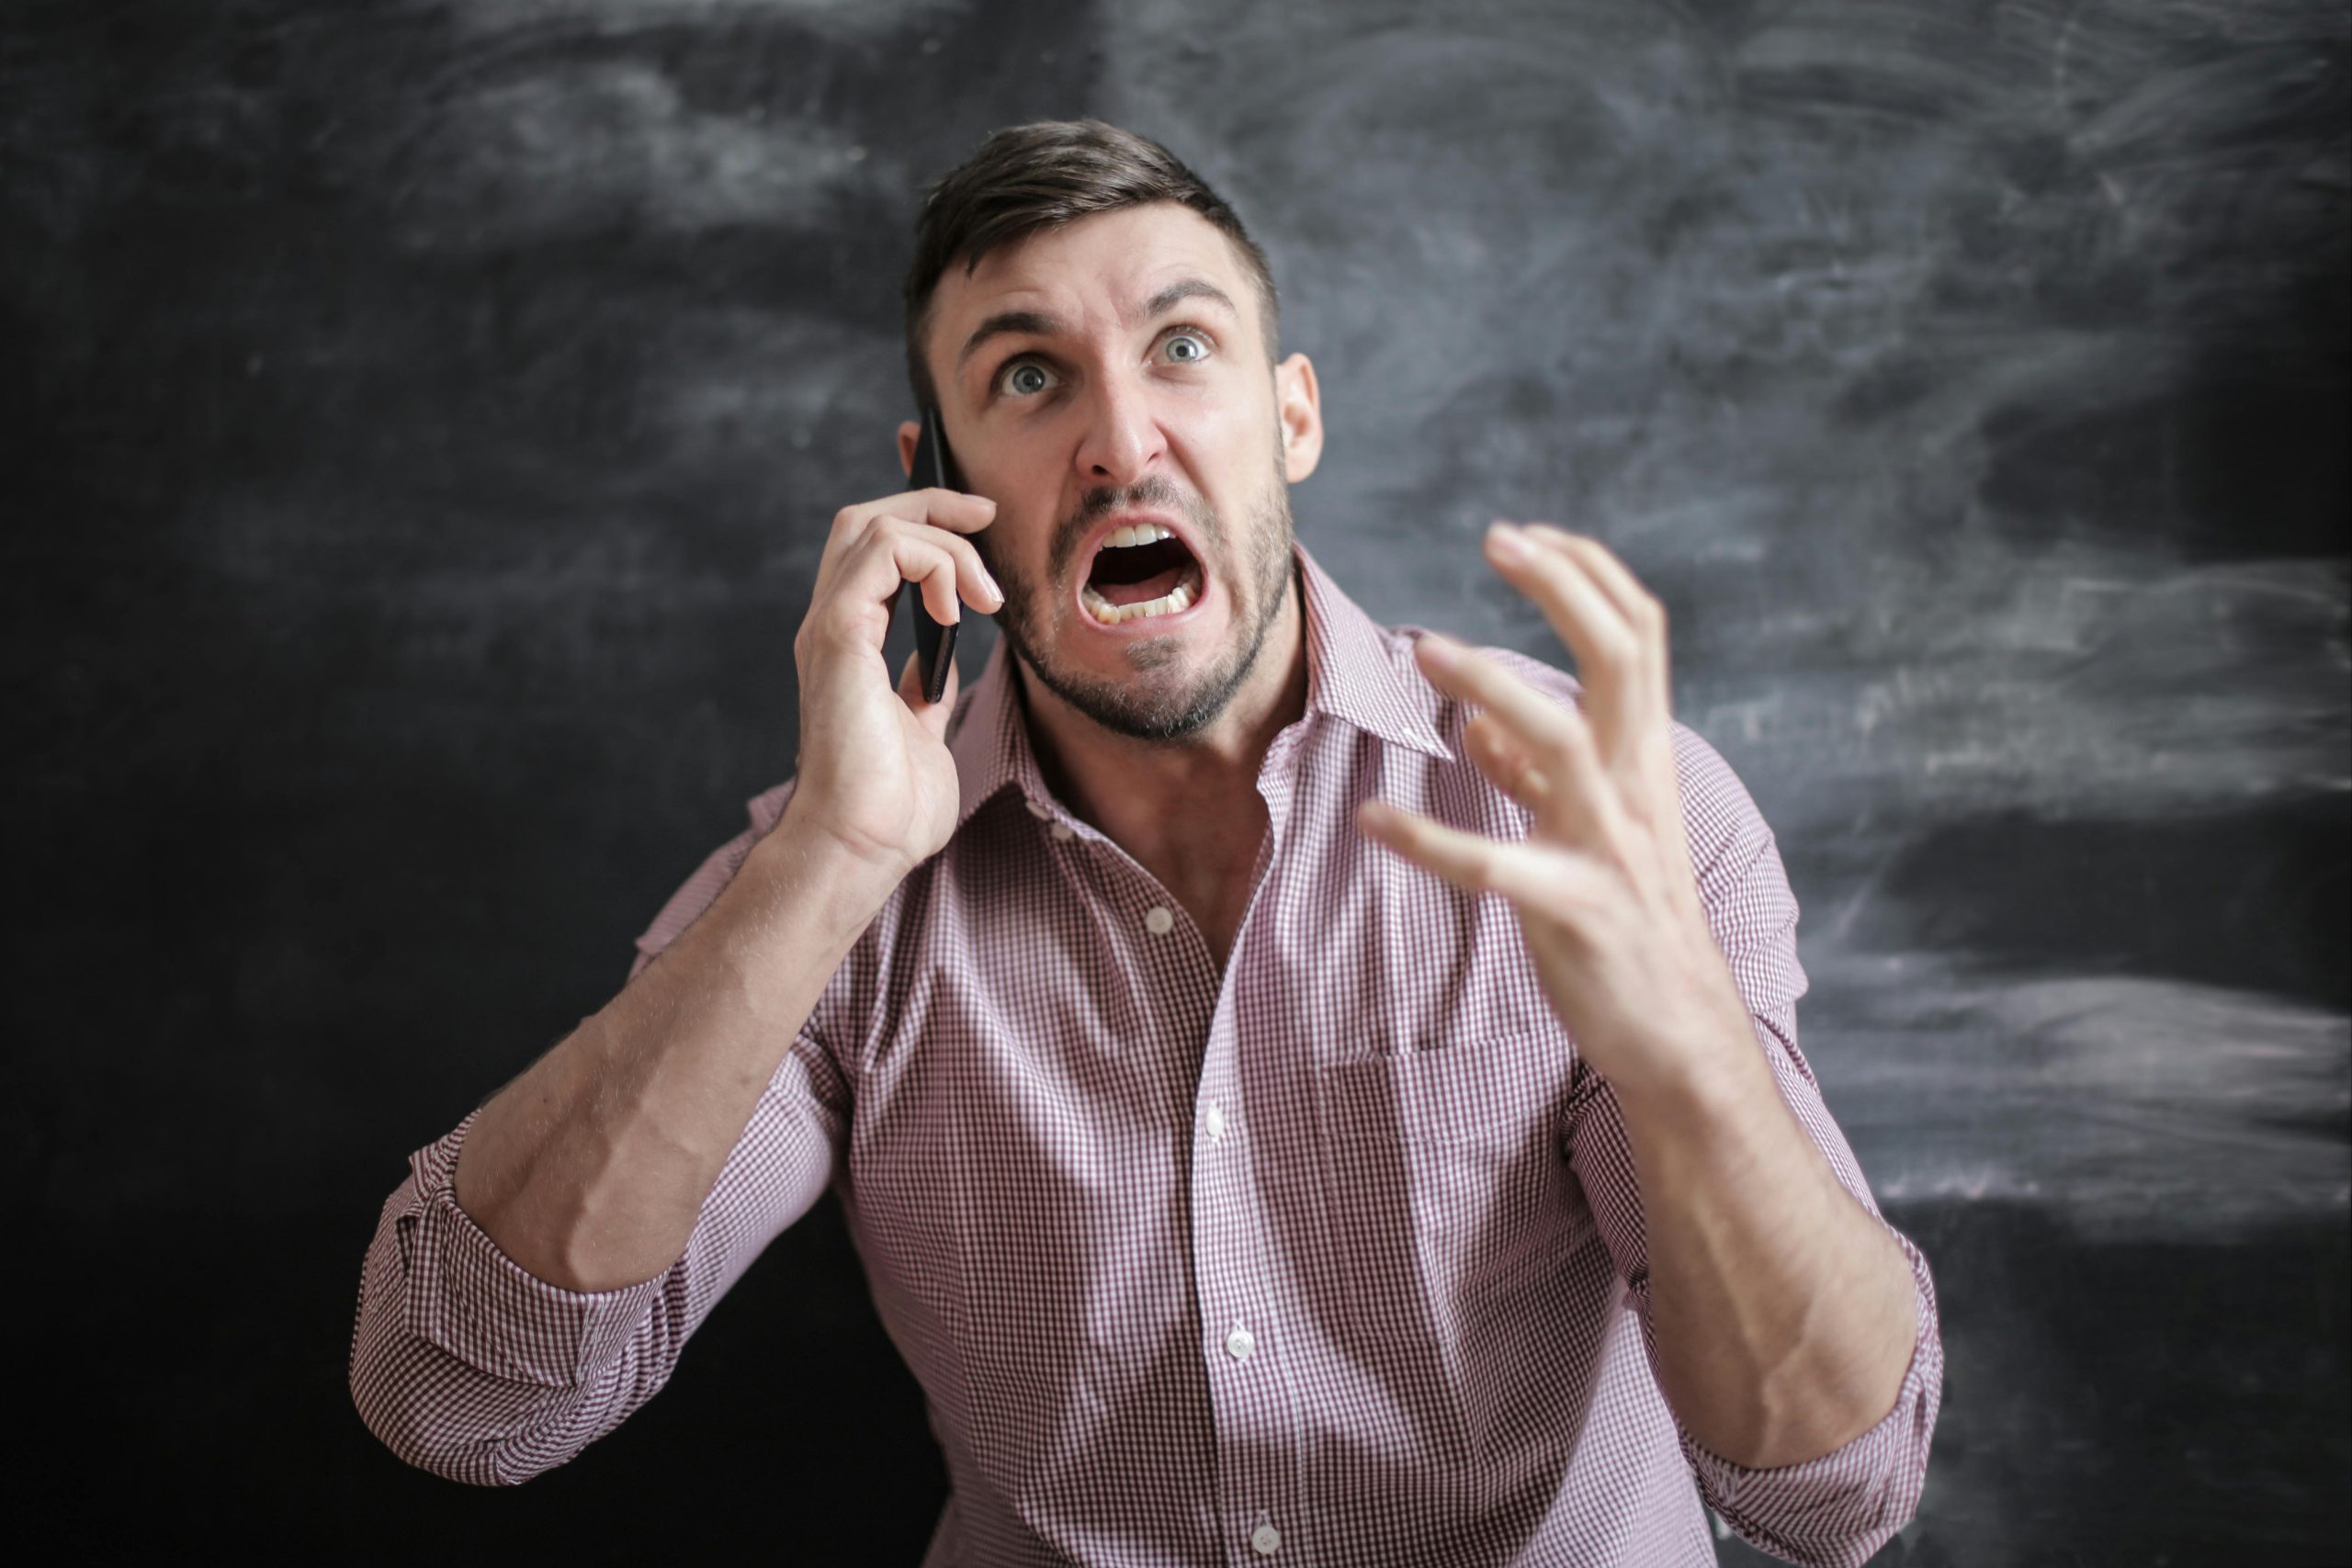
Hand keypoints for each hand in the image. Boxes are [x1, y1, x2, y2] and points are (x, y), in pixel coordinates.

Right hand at [783, 486, 1002, 887]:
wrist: (861, 845)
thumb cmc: (890, 807)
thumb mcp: (923, 732)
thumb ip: (926, 690)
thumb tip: (944, 663)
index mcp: (850, 645)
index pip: (874, 551)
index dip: (924, 522)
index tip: (980, 526)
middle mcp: (834, 626)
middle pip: (865, 518)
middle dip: (930, 501)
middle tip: (986, 514)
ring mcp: (831, 627)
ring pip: (873, 524)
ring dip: (944, 542)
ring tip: (985, 595)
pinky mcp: (839, 635)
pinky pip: (882, 552)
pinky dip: (931, 562)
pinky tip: (960, 610)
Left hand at [1356, 522, 1752, 1105]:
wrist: (1680, 1032)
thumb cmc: (1628, 921)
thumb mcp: (1588, 831)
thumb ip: (1535, 775)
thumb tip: (1481, 722)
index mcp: (1643, 758)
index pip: (1639, 635)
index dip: (1588, 573)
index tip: (1526, 535)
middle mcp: (1636, 786)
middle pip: (1620, 657)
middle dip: (1561, 588)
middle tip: (1496, 539)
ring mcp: (1611, 847)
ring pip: (1560, 740)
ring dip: (1490, 685)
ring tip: (1423, 649)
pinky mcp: (1575, 912)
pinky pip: (1496, 867)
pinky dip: (1429, 840)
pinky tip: (1372, 819)